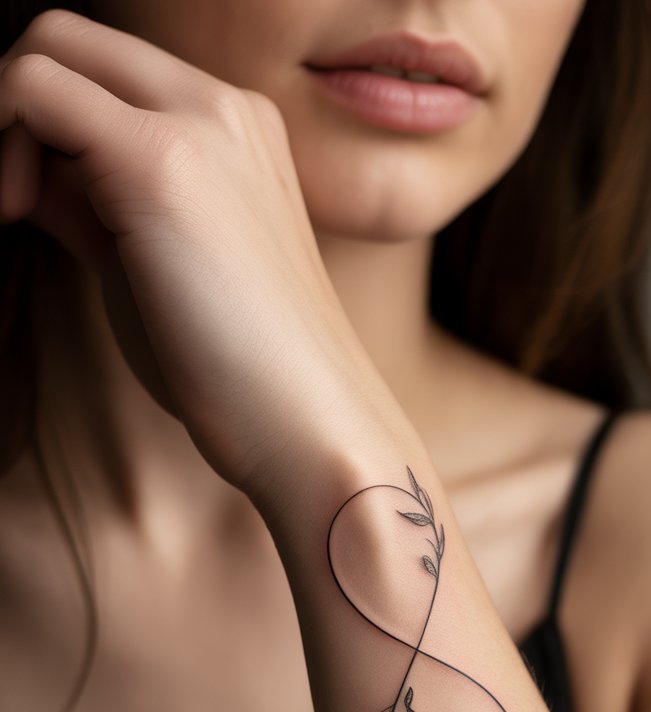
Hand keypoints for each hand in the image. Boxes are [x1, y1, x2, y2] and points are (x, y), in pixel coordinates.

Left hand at [0, 9, 369, 490]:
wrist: (313, 426)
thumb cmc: (247, 375)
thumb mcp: (168, 270)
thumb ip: (108, 207)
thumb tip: (38, 179)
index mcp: (239, 133)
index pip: (109, 76)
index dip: (48, 127)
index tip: (34, 209)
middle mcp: (226, 109)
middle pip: (70, 39)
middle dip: (12, 108)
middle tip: (10, 203)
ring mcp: (200, 126)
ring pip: (47, 48)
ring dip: (3, 126)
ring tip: (16, 216)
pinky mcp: (160, 161)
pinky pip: (34, 88)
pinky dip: (0, 144)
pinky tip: (14, 215)